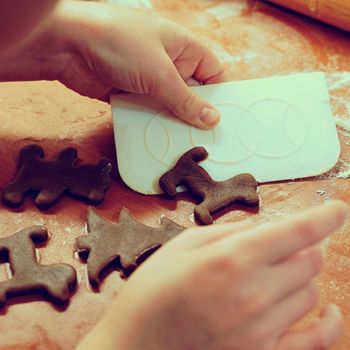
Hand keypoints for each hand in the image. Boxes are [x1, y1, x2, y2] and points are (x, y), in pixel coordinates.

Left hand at [51, 1, 225, 128]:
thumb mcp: (159, 73)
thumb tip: (212, 118)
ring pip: (168, 104)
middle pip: (191, 92)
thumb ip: (185, 99)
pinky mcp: (129, 92)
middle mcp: (168, 62)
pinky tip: (157, 139)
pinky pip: (148, 111)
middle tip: (204, 138)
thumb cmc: (117, 42)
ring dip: (172, 121)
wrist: (66, 45)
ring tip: (182, 143)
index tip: (225, 119)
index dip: (220, 94)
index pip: (212, 72)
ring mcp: (147, 78)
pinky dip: (151, 123)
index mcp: (183, 47)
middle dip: (196, 113)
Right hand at [77, 200, 347, 349]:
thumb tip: (262, 227)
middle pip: (308, 260)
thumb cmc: (153, 290)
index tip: (338, 209)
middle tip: (284, 244)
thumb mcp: (183, 244)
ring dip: (300, 276)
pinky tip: (330, 310)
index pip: (297, 231)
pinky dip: (329, 322)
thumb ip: (227, 230)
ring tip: (276, 273)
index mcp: (231, 258)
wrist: (135, 346)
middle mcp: (253, 293)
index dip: (324, 216)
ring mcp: (261, 331)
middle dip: (301, 246)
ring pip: (310, 292)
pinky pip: (316, 341)